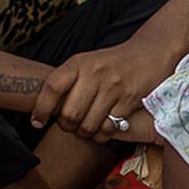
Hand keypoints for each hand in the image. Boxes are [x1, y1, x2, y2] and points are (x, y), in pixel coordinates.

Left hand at [32, 40, 176, 138]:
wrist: (152, 53)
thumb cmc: (115, 62)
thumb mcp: (89, 62)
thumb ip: (71, 80)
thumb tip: (48, 108)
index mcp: (80, 63)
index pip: (52, 87)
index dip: (41, 108)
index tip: (37, 122)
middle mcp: (95, 74)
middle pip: (70, 113)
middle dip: (66, 126)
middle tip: (69, 126)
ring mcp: (113, 88)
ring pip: (88, 125)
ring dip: (84, 133)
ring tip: (86, 128)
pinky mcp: (129, 101)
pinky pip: (108, 128)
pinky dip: (102, 135)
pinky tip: (102, 129)